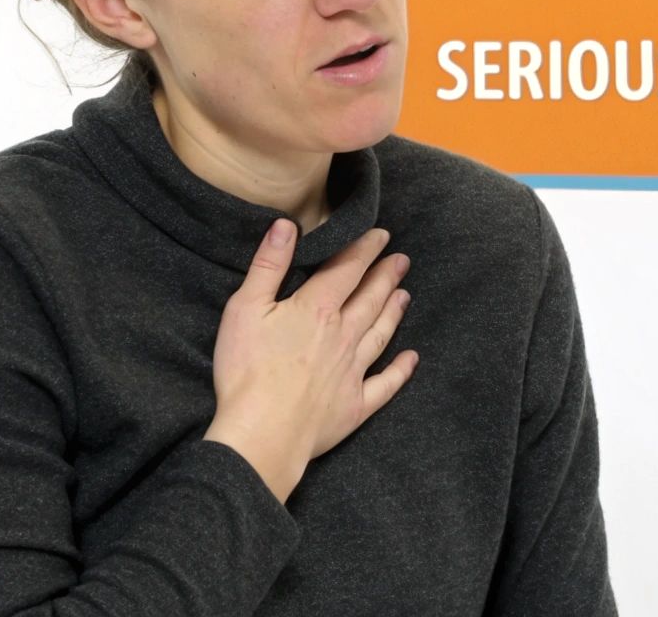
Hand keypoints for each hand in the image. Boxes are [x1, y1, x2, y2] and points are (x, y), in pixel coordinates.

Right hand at [203, 218, 417, 501]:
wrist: (262, 433)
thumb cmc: (247, 370)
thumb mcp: (245, 309)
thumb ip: (268, 265)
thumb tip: (286, 225)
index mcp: (317, 309)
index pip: (347, 270)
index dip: (365, 249)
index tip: (381, 236)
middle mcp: (343, 335)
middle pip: (370, 299)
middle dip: (386, 276)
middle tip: (402, 261)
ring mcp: (353, 371)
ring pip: (381, 334)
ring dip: (394, 313)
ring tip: (405, 296)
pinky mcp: (355, 405)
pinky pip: (385, 384)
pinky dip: (401, 371)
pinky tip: (412, 359)